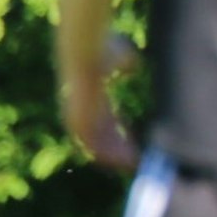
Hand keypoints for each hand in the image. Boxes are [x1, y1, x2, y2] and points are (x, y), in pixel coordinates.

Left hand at [60, 32, 139, 170]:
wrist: (88, 55)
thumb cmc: (104, 52)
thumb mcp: (121, 56)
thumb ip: (125, 63)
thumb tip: (131, 64)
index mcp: (91, 98)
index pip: (105, 121)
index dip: (121, 133)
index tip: (134, 142)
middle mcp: (83, 111)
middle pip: (101, 138)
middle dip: (120, 149)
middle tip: (137, 159)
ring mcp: (79, 119)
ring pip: (98, 146)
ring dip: (117, 157)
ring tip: (135, 164)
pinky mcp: (78, 124)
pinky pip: (95, 148)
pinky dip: (112, 156)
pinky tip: (129, 160)